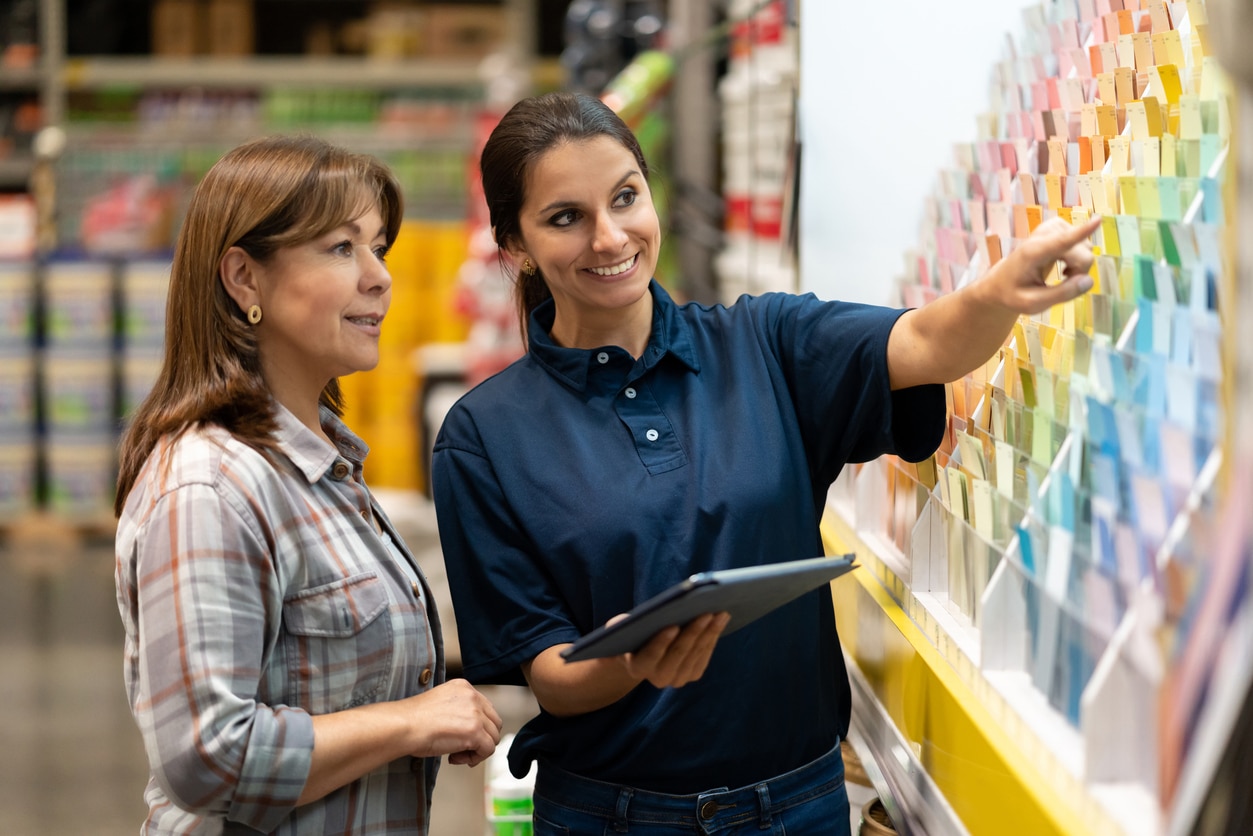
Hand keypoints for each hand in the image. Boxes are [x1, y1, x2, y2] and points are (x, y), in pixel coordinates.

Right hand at [402, 678, 502, 766]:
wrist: (404, 726)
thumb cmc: (413, 720)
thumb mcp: (440, 703)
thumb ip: (458, 709)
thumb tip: (466, 728)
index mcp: (463, 687)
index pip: (485, 708)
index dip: (477, 726)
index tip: (462, 736)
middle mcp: (472, 696)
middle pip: (493, 722)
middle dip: (481, 738)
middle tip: (462, 748)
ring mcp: (476, 713)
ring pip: (493, 737)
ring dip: (477, 749)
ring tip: (456, 754)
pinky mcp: (475, 731)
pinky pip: (488, 750)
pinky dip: (474, 758)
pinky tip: (456, 758)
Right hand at [616, 612, 730, 688]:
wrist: (642, 652)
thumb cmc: (630, 634)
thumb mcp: (620, 628)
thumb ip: (619, 625)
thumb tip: (631, 620)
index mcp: (637, 667)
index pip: (650, 656)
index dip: (661, 642)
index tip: (673, 625)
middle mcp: (658, 678)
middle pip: (678, 654)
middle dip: (693, 632)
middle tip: (706, 612)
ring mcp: (678, 678)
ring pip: (695, 654)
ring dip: (709, 632)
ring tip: (719, 612)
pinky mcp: (692, 674)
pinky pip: (705, 655)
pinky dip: (713, 637)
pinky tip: (720, 621)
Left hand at [986, 215, 1100, 314]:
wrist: (1001, 282)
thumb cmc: (1014, 294)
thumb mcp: (1032, 304)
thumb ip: (1061, 294)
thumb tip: (1089, 281)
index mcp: (1032, 254)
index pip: (1060, 242)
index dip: (1081, 232)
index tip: (1098, 220)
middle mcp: (1043, 236)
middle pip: (1082, 252)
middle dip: (1080, 271)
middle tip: (1064, 282)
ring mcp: (1051, 228)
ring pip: (1085, 247)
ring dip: (1078, 265)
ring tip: (1062, 274)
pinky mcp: (1057, 227)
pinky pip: (1081, 242)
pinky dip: (1078, 256)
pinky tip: (1064, 264)